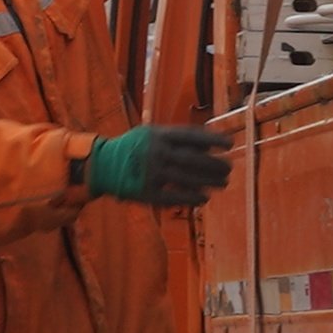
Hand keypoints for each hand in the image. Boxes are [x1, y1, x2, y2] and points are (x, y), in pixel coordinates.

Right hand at [83, 125, 233, 208]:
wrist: (103, 165)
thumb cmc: (135, 147)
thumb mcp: (152, 134)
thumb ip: (177, 138)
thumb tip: (209, 144)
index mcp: (157, 135)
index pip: (191, 136)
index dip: (212, 139)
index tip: (230, 144)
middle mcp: (155, 153)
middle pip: (192, 159)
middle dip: (214, 164)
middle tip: (229, 167)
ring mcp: (151, 173)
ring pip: (186, 178)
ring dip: (208, 181)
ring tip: (223, 182)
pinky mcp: (146, 192)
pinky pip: (174, 196)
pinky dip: (191, 197)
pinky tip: (203, 197)